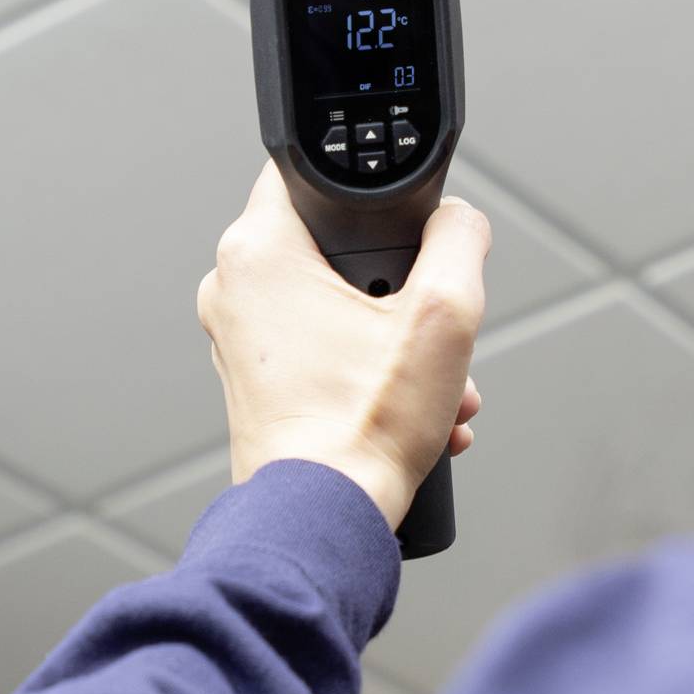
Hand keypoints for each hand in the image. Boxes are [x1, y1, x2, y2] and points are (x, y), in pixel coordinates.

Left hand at [196, 161, 488, 530]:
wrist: (324, 520)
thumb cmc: (362, 429)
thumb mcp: (444, 313)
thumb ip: (461, 240)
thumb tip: (460, 218)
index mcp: (258, 252)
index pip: (311, 174)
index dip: (374, 194)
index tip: (408, 229)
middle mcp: (233, 288)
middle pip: (337, 246)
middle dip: (401, 284)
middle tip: (431, 323)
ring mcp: (238, 337)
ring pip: (337, 302)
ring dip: (396, 334)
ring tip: (435, 381)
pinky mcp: (255, 379)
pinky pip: (323, 345)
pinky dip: (370, 364)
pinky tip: (414, 405)